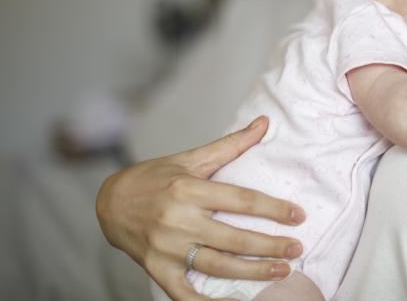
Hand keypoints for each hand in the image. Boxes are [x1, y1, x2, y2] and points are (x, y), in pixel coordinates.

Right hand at [95, 116, 306, 299]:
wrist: (109, 202)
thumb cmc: (154, 178)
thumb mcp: (190, 158)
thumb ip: (231, 145)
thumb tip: (265, 123)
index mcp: (189, 189)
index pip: (241, 200)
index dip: (273, 209)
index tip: (298, 216)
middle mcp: (178, 219)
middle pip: (234, 237)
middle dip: (270, 246)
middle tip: (297, 250)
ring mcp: (166, 248)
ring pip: (217, 266)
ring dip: (253, 271)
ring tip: (282, 272)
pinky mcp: (156, 269)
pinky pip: (185, 294)